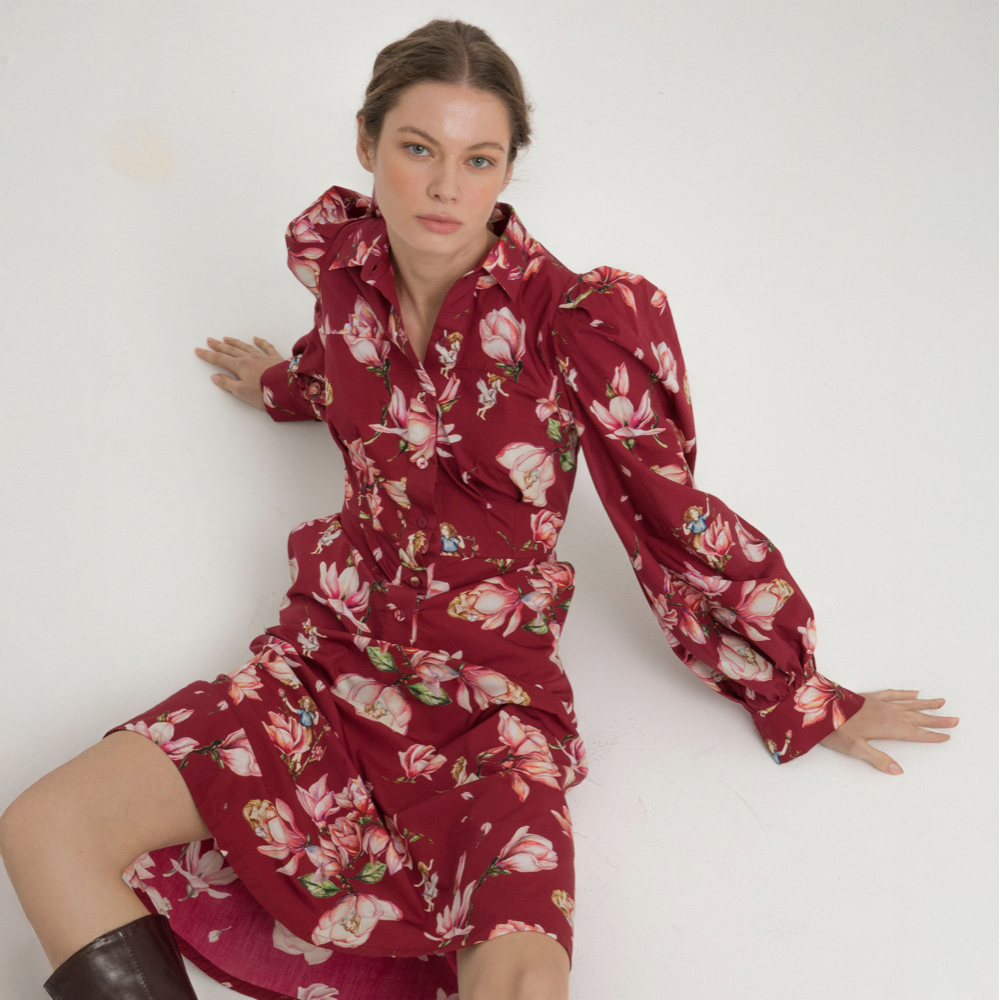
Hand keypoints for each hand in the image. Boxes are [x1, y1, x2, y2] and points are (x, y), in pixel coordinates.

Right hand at [194, 336, 284, 410]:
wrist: (288, 389)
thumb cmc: (264, 393)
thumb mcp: (242, 393)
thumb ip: (228, 384)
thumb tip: (215, 376)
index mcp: (240, 367)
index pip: (220, 360)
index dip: (208, 355)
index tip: (198, 350)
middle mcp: (250, 358)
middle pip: (231, 351)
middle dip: (219, 346)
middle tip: (209, 340)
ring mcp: (263, 357)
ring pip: (246, 347)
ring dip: (235, 342)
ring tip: (225, 338)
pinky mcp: (276, 358)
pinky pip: (266, 347)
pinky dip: (261, 342)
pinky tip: (256, 338)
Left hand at [819, 689, 958, 774]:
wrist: (814, 706)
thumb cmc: (832, 730)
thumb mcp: (854, 748)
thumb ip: (877, 758)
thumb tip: (898, 770)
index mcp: (885, 727)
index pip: (913, 733)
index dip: (930, 735)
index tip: (947, 736)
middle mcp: (885, 713)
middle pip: (916, 717)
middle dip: (936, 719)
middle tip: (955, 719)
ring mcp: (878, 703)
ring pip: (907, 703)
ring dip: (925, 704)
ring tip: (941, 702)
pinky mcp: (868, 696)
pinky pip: (892, 693)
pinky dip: (904, 693)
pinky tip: (913, 692)